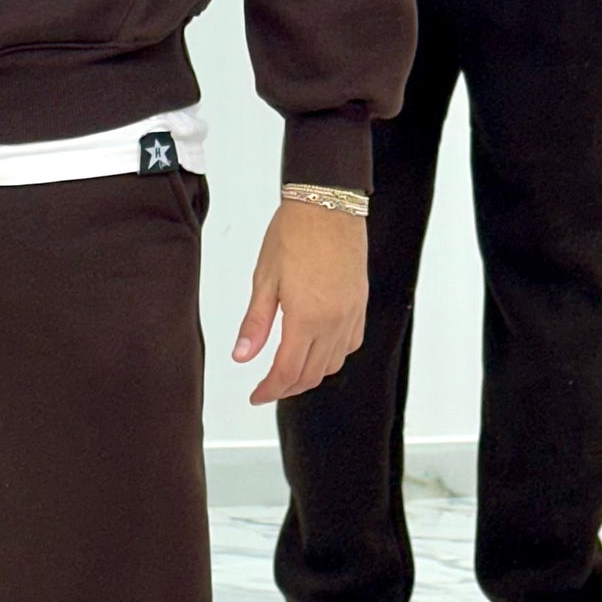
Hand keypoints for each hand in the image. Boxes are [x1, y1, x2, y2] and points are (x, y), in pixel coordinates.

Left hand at [233, 200, 367, 404]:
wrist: (327, 205)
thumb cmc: (293, 234)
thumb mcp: (264, 279)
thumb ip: (255, 323)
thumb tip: (242, 357)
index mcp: (306, 318)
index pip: (287, 371)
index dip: (269, 389)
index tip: (256, 395)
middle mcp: (333, 322)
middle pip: (311, 374)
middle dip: (287, 387)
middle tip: (267, 387)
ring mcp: (350, 314)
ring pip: (332, 363)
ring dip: (310, 374)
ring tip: (289, 371)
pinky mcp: (360, 304)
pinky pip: (350, 344)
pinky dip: (332, 356)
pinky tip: (317, 350)